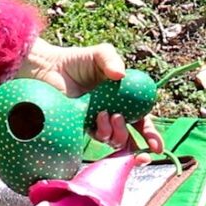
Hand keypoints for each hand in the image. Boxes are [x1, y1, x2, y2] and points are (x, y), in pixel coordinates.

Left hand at [18, 37, 163, 152]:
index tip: (156, 146)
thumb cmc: (75, 61)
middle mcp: (113, 113)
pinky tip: (98, 119)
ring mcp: (98, 122)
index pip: (142, 119)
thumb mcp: (99, 54)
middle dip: (140, 147)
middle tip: (144, 150)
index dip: (151, 134)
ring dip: (118, 133)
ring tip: (108, 115)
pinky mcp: (83, 128)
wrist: (48, 69)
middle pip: (132, 137)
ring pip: (116, 140)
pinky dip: (103, 132)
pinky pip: (99, 138)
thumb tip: (121, 75)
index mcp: (123, 99)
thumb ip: (111, 59)